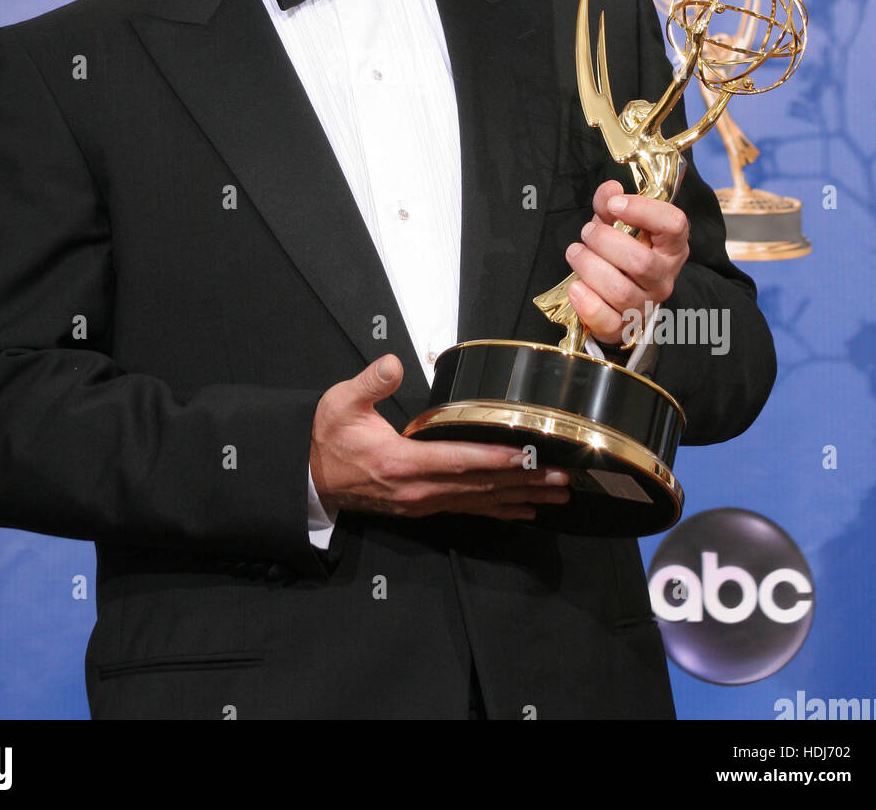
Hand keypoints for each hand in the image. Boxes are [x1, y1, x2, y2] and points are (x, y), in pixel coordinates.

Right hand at [309, 355, 569, 520]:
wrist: (312, 478)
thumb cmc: (329, 438)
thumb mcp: (340, 402)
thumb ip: (369, 383)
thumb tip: (392, 364)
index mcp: (402, 461)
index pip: (457, 460)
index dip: (494, 458)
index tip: (526, 455)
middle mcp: (419, 489)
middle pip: (481, 485)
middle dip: (524, 480)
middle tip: (563, 476)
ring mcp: (424, 502)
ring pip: (481, 501)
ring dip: (521, 497)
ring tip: (557, 493)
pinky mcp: (425, 506)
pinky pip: (469, 510)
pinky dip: (500, 510)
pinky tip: (525, 510)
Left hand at [564, 180, 689, 346]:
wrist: (619, 297)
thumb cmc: (621, 252)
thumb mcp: (618, 223)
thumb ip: (611, 203)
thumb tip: (610, 190)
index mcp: (671, 246)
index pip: (674, 224)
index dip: (643, 210)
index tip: (615, 204)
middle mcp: (664, 277)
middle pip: (640, 261)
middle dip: (604, 242)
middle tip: (587, 233)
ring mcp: (646, 304)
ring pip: (619, 290)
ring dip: (589, 267)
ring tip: (576, 253)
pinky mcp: (624, 327)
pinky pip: (607, 320)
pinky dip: (586, 303)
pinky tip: (576, 287)